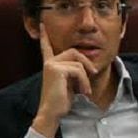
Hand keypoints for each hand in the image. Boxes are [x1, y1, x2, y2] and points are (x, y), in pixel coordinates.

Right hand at [31, 23, 97, 137]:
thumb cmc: (63, 100)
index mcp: (51, 64)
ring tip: (84, 90)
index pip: (48, 47)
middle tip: (94, 74)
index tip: (43, 25)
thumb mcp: (72, 82)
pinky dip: (84, 81)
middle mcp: (50, 62)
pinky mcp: (56, 69)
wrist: (53, 112)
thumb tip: (91, 66)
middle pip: (75, 51)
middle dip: (87, 63)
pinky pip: (79, 70)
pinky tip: (82, 91)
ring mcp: (52, 65)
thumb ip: (76, 70)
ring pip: (79, 62)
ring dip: (86, 77)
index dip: (45, 37)